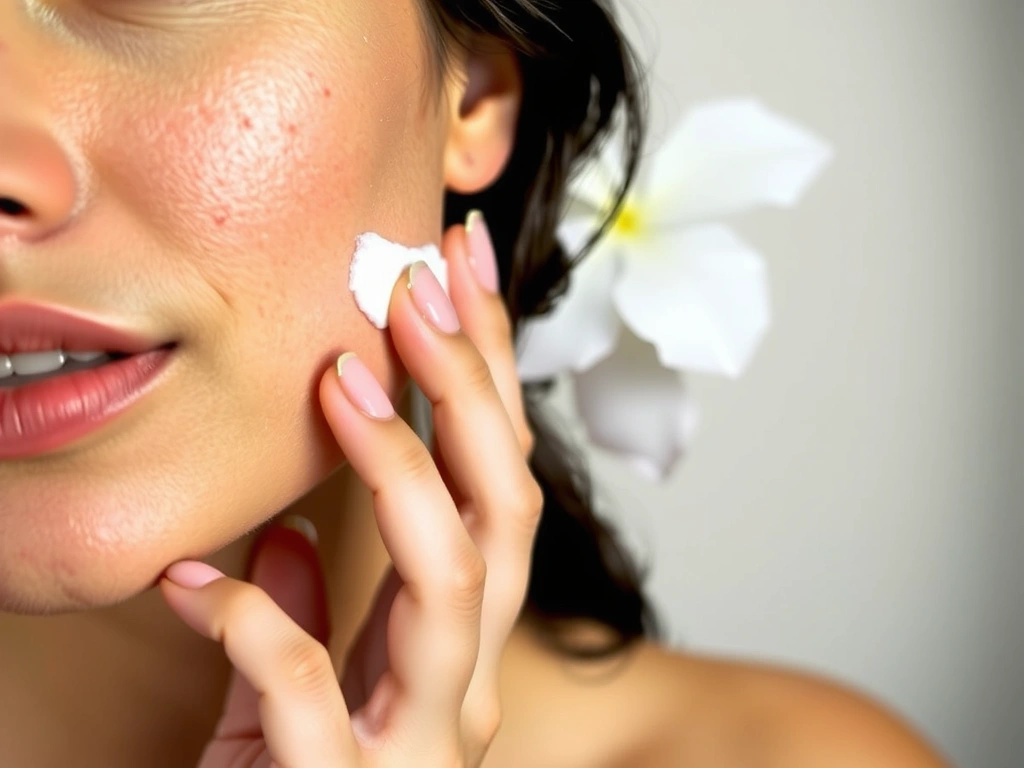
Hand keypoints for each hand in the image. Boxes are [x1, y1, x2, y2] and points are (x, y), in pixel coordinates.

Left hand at [159, 212, 541, 766]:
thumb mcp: (315, 687)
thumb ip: (319, 612)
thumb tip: (294, 536)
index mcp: (461, 642)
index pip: (498, 479)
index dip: (489, 369)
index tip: (461, 264)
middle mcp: (469, 681)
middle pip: (505, 509)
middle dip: (469, 386)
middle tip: (416, 283)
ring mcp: (422, 740)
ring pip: (453, 578)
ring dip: (399, 465)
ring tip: (342, 379)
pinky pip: (310, 687)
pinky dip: (251, 620)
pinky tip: (192, 580)